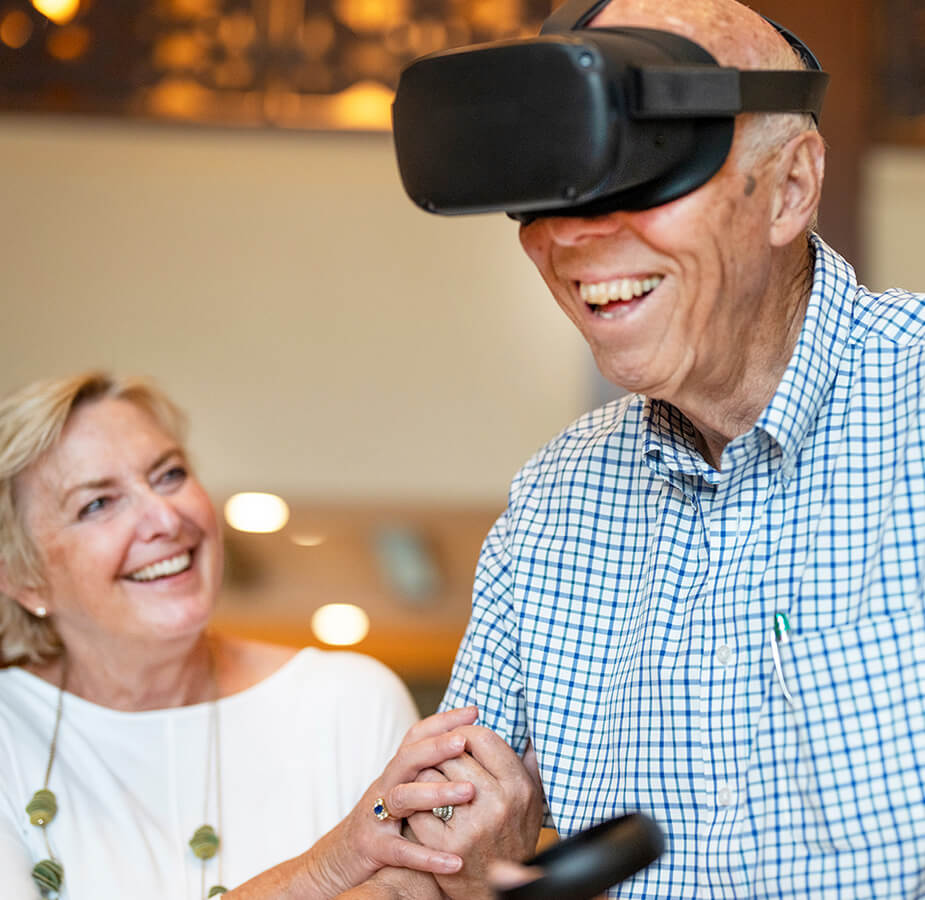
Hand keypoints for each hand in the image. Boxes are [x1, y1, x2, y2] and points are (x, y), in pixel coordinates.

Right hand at [315, 707, 479, 893]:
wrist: (339, 859)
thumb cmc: (384, 822)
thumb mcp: (403, 789)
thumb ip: (427, 772)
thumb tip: (470, 750)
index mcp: (396, 771)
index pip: (416, 736)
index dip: (443, 721)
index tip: (473, 711)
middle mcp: (384, 787)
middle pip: (407, 759)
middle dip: (436, 747)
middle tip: (463, 741)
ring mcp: (376, 817)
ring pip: (403, 797)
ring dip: (436, 792)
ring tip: (469, 792)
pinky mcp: (374, 848)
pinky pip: (401, 851)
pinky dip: (427, 856)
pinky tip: (455, 862)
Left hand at [407, 729, 544, 899]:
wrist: (493, 889)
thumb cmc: (511, 839)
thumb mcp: (531, 802)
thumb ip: (530, 766)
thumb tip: (531, 734)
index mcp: (518, 787)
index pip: (483, 737)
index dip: (464, 733)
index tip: (458, 739)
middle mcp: (498, 803)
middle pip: (454, 753)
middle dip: (442, 754)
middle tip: (439, 761)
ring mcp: (471, 824)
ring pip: (432, 774)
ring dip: (425, 774)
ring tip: (428, 780)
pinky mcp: (445, 844)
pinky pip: (418, 805)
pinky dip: (414, 803)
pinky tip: (420, 806)